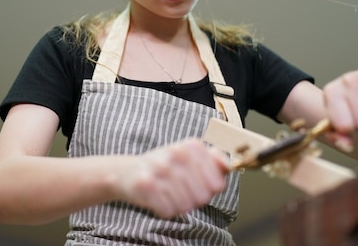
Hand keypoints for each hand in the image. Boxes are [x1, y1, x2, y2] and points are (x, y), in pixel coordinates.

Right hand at [115, 138, 229, 218]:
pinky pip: (168, 211)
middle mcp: (177, 154)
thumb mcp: (190, 157)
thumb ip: (214, 161)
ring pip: (186, 206)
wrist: (127, 172)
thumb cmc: (164, 167)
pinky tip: (157, 198)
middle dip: (193, 200)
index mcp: (192, 146)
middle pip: (203, 197)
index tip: (197, 184)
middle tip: (179, 190)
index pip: (218, 184)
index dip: (208, 190)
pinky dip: (164, 210)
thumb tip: (230, 165)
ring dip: (177, 206)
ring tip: (167, 193)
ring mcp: (161, 168)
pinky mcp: (146, 184)